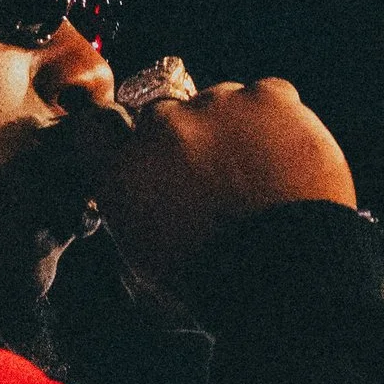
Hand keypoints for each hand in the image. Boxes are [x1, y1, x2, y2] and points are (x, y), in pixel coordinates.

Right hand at [93, 80, 357, 291]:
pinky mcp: (268, 97)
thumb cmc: (218, 286)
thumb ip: (135, 217)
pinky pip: (268, 97)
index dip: (119, 140)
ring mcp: (215, 105)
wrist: (288, 276)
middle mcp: (161, 128)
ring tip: (261, 175)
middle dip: (183, 140)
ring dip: (232, 128)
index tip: (139, 152)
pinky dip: (278, 120)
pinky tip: (288, 159)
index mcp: (123, 172)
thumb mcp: (148, 266)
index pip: (94, 130)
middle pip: (164, 115)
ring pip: (219, 102)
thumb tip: (142, 204)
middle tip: (215, 179)